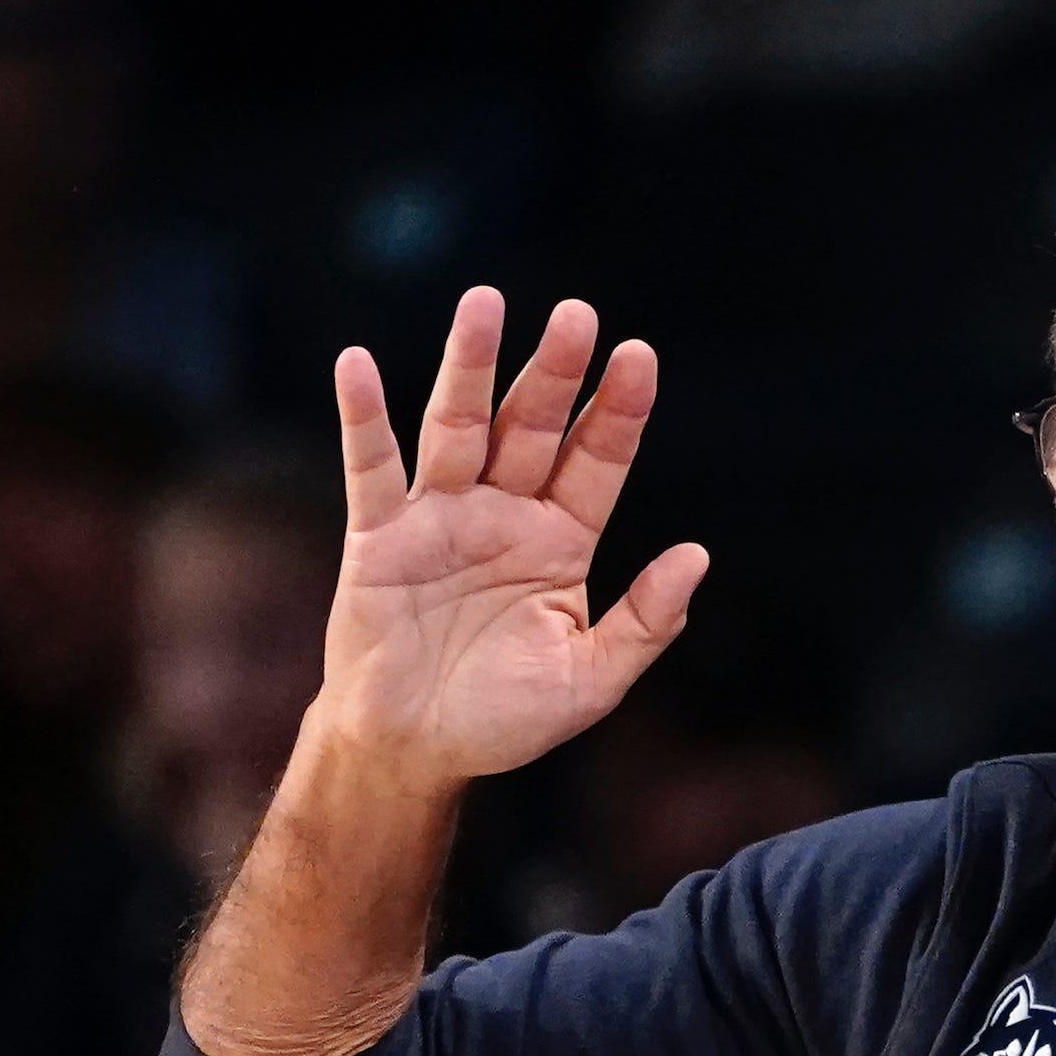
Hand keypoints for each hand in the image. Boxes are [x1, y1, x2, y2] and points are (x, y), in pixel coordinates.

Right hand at [320, 286, 708, 792]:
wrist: (413, 752)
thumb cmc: (502, 719)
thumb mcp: (591, 680)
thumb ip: (646, 621)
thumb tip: (697, 556)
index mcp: (561, 543)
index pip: (596, 462)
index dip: (617, 411)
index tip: (638, 357)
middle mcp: (504, 515)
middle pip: (532, 427)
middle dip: (554, 372)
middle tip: (577, 314)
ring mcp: (440, 518)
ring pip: (458, 427)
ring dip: (470, 365)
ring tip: (484, 303)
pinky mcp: (378, 537)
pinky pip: (372, 468)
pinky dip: (363, 417)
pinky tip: (358, 364)